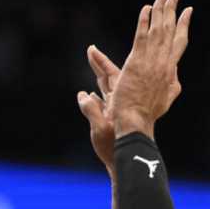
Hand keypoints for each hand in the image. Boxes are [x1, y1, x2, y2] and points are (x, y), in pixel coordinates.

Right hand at [77, 44, 121, 171]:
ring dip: (99, 79)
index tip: (91, 48)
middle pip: (109, 78)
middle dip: (99, 65)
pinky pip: (102, 105)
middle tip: (91, 50)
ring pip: (107, 90)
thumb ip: (91, 111)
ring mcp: (115, 112)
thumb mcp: (100, 129)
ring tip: (93, 69)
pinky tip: (87, 95)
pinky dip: (94, 98)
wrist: (126, 160)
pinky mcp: (110, 122)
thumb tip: (83, 95)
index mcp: (120, 99)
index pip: (110, 74)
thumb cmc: (116, 147)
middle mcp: (120, 102)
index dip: (100, 61)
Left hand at [110, 0, 192, 139]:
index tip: (188, 10)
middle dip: (173, 9)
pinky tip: (147, 8)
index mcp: (171, 69)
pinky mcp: (136, 61)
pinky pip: (141, 36)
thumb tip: (176, 73)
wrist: (136, 120)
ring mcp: (151, 61)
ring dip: (160, 10)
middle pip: (170, 30)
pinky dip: (144, 21)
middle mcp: (164, 62)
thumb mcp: (168, 97)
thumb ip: (173, 82)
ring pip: (157, 30)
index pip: (180, 41)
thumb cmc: (149, 112)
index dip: (184, 24)